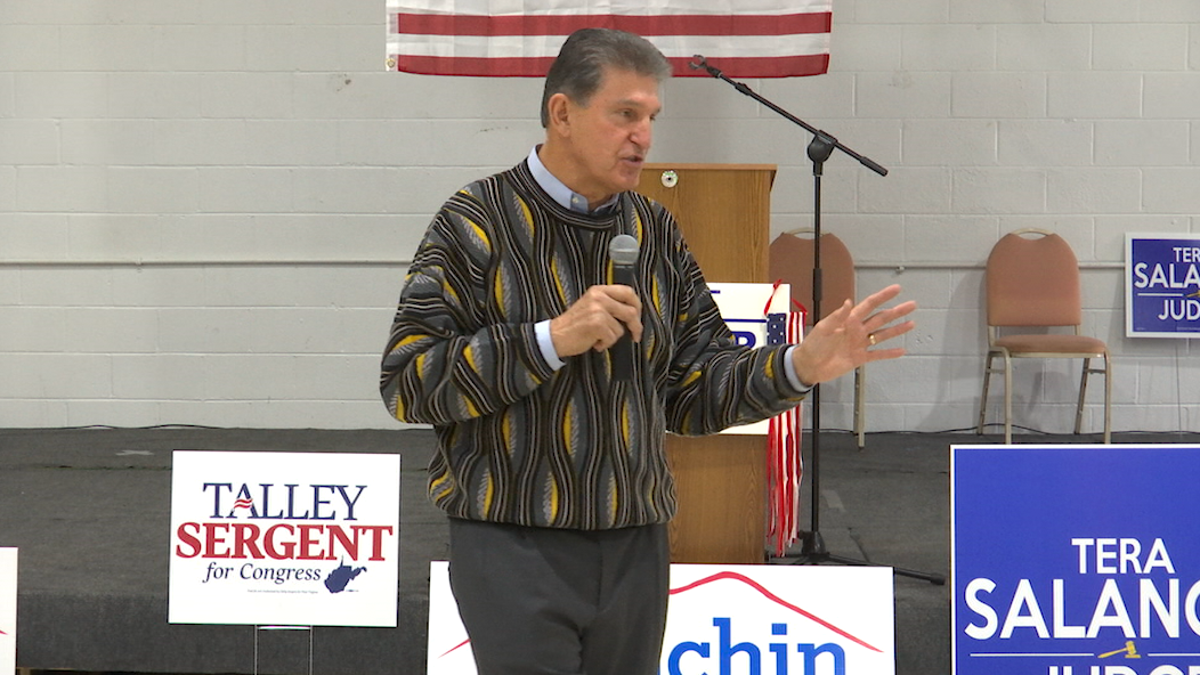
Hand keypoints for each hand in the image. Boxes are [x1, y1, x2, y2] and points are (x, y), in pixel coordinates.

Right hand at [549, 285, 642, 357]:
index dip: (637, 305)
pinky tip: (594, 342)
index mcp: (598, 290)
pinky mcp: (597, 324)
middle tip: (635, 334)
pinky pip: (612, 338)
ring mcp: (598, 310)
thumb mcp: (591, 305)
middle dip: (636, 326)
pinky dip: (605, 344)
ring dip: (612, 337)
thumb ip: (609, 303)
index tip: (638, 316)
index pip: (628, 292)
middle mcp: (599, 297)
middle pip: (631, 310)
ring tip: (598, 337)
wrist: (555, 336)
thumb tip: (633, 312)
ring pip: (621, 328)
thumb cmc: (574, 325)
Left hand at [791, 284, 915, 385]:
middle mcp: (857, 330)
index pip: (869, 305)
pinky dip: (889, 353)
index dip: (883, 297)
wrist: (808, 365)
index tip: (896, 289)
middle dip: (896, 311)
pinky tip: (901, 350)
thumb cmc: (813, 345)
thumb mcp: (824, 328)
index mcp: (849, 320)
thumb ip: (837, 316)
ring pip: (882, 335)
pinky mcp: (859, 358)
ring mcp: (859, 344)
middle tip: (912, 305)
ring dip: (896, 330)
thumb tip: (848, 301)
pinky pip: (877, 354)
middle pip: (881, 318)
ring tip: (911, 324)